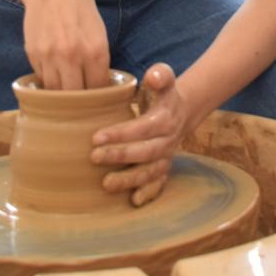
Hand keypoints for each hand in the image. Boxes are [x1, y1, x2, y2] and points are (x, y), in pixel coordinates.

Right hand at [16, 0, 110, 89]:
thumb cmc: (80, 7)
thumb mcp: (98, 31)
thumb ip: (98, 59)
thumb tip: (98, 87)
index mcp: (96, 51)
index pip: (98, 89)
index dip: (98, 96)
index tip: (97, 98)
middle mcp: (72, 56)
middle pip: (75, 96)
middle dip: (79, 100)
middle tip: (81, 97)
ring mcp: (50, 56)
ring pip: (55, 91)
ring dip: (60, 92)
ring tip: (66, 87)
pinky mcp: (32, 53)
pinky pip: (41, 78)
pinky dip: (47, 79)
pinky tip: (53, 72)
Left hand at [90, 63, 189, 206]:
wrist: (181, 111)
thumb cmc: (162, 94)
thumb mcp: (163, 79)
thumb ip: (160, 75)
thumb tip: (153, 76)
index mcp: (165, 118)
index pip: (142, 128)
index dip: (120, 134)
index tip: (95, 137)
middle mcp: (168, 140)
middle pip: (145, 152)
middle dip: (120, 156)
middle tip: (93, 158)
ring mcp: (167, 156)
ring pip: (151, 171)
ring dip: (130, 180)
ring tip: (106, 184)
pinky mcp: (165, 168)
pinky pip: (160, 183)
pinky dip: (149, 193)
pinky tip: (134, 201)